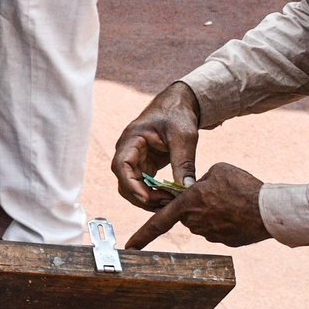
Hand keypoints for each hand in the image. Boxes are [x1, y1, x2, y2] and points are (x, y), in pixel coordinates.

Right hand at [111, 81, 202, 209]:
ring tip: (170, 202)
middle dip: (142, 196)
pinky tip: (169, 197)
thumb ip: (184, 163)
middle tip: (166, 203)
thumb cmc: (178, 115)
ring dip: (148, 198)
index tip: (147, 197)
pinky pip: (144, 184)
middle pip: (124, 181)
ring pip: (133, 186)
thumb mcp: (184, 137)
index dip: (131, 185)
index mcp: (131, 139)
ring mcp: (136, 159)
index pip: (121, 166)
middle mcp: (128, 151)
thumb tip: (187, 189)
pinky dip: (154, 193)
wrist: (179, 105)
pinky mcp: (145, 165)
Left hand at [127, 162, 267, 250]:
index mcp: (187, 204)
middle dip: (196, 204)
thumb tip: (199, 188)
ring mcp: (209, 234)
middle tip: (218, 193)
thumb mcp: (217, 170)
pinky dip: (226, 220)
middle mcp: (194, 222)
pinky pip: (218, 228)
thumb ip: (200, 179)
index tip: (129, 248)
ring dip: (212, 211)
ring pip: (202, 221)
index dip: (141, 236)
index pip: (157, 222)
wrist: (269, 210)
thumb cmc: (243, 187)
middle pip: (186, 214)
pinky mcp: (224, 241)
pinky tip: (240, 211)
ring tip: (233, 201)